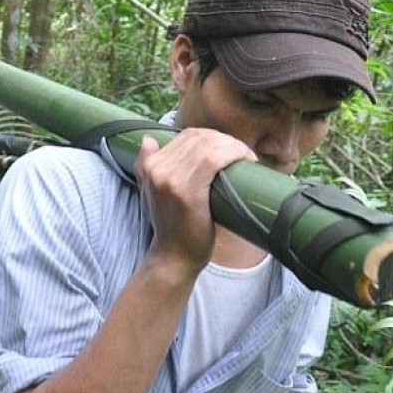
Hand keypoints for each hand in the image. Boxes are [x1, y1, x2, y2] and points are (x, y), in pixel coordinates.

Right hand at [133, 128, 255, 271]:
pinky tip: (246, 160)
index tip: (229, 150)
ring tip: (245, 158)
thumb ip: (146, 166)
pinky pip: (214, 159)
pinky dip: (234, 154)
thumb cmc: (171, 225)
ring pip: (209, 145)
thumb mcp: (150, 192)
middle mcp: (156, 169)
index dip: (214, 138)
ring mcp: (170, 180)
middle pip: (200, 138)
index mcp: (148, 166)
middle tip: (242, 155)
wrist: (174, 256)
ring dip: (234, 146)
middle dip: (227, 141)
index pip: (187, 135)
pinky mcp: (187, 192)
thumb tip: (147, 140)